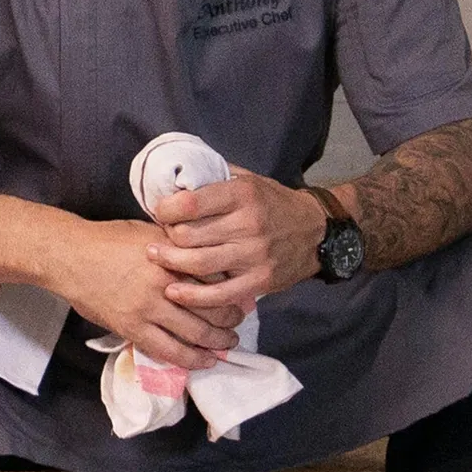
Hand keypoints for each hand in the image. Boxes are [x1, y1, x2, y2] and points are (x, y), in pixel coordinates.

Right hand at [51, 220, 238, 369]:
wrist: (71, 257)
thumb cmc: (109, 240)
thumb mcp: (150, 231)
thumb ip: (178, 244)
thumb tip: (206, 253)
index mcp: (172, 256)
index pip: (215, 276)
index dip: (233, 288)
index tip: (242, 293)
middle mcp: (165, 283)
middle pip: (211, 306)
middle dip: (231, 317)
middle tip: (239, 321)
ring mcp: (148, 308)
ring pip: (195, 332)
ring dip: (217, 341)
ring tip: (228, 343)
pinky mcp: (133, 328)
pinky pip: (169, 350)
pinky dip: (191, 359)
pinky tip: (204, 360)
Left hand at [146, 165, 325, 310]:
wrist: (315, 231)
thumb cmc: (273, 203)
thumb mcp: (249, 180)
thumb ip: (215, 177)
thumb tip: (176, 175)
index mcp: (242, 195)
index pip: (191, 203)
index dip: (166, 209)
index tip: (159, 212)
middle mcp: (248, 224)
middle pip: (189, 236)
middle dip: (166, 238)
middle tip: (155, 239)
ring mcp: (254, 255)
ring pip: (198, 264)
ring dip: (171, 264)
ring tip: (156, 259)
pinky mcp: (259, 280)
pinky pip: (219, 294)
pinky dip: (192, 296)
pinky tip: (174, 292)